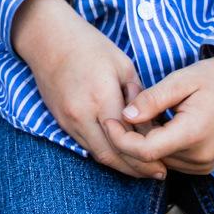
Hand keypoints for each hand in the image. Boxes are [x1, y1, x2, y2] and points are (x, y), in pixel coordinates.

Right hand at [10, 0, 160, 179]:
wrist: (48, 39)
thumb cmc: (90, 47)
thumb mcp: (123, 65)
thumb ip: (137, 97)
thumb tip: (150, 124)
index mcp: (102, 97)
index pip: (128, 138)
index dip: (148, 155)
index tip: (165, 163)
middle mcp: (83, 115)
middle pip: (113, 155)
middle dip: (137, 169)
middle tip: (158, 174)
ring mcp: (69, 121)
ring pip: (98, 155)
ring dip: (121, 166)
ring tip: (143, 171)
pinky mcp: (61, 122)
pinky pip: (86, 146)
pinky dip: (105, 154)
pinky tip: (120, 156)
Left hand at [103, 54, 213, 175]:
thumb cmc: (212, 78)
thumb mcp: (180, 81)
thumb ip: (152, 100)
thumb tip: (125, 115)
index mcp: (193, 135)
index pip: (145, 151)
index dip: (121, 138)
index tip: (108, 120)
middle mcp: (200, 158)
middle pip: (150, 158)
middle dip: (131, 136)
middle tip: (126, 108)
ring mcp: (204, 165)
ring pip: (158, 161)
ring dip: (144, 141)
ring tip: (145, 112)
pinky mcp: (204, 166)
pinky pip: (171, 160)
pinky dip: (159, 145)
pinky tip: (159, 123)